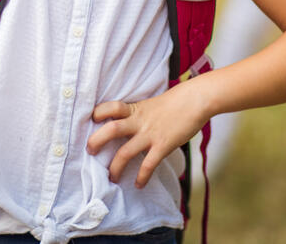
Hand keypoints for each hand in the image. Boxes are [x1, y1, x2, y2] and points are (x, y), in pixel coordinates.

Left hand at [86, 85, 204, 187]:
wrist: (194, 101)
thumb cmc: (173, 103)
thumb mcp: (149, 105)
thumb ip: (137, 115)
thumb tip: (127, 125)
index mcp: (135, 109)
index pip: (111, 107)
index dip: (98, 112)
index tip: (90, 120)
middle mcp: (139, 121)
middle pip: (111, 129)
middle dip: (97, 141)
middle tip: (90, 151)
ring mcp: (150, 134)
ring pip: (125, 152)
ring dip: (115, 167)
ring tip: (112, 178)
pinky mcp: (163, 145)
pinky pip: (148, 165)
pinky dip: (142, 177)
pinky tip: (138, 184)